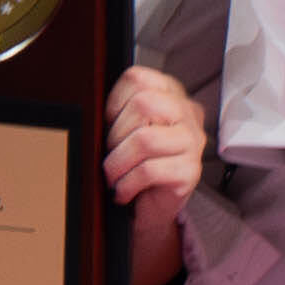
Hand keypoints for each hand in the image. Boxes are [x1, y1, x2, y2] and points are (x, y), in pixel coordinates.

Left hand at [99, 69, 208, 207]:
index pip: (139, 78)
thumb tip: (92, 110)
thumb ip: (119, 113)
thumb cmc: (136, 164)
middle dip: (116, 133)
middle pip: (144, 103)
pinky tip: (125, 190)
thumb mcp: (127, 130)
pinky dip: (127, 184)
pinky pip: (149, 171)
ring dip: (118, 162)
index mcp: (171, 95)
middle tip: (113, 153)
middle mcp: (188, 114)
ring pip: (145, 139)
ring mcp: (192, 142)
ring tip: (115, 175)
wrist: (151, 206)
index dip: (114, 101)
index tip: (110, 124)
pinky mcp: (190, 172)